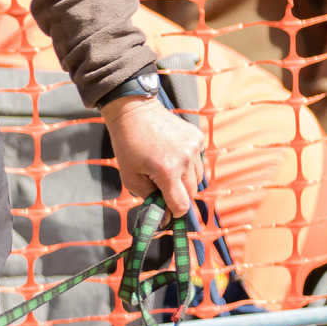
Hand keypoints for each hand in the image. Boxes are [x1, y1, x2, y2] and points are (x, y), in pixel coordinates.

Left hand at [99, 95, 207, 211]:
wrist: (134, 111)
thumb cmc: (128, 145)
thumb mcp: (130, 177)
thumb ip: (149, 197)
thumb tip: (164, 213)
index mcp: (167, 171)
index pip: (181, 204)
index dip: (174, 213)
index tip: (167, 215)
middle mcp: (185, 160)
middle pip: (191, 193)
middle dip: (178, 196)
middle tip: (163, 189)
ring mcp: (194, 147)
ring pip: (198, 178)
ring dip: (185, 181)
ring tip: (167, 170)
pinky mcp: (197, 138)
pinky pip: (198, 161)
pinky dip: (189, 164)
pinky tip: (173, 156)